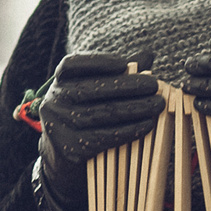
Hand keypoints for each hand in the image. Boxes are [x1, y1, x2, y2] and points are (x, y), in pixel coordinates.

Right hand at [35, 53, 161, 210]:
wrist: (64, 155)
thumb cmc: (87, 114)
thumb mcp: (96, 91)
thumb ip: (119, 73)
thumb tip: (147, 55)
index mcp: (58, 82)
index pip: (71, 64)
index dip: (97, 62)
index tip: (124, 63)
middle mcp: (53, 101)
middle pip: (91, 89)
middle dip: (127, 86)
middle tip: (154, 85)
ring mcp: (58, 125)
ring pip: (101, 113)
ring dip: (134, 108)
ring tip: (157, 105)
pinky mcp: (69, 148)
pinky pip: (103, 137)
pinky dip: (128, 130)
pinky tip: (147, 125)